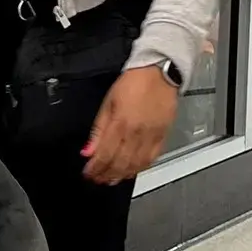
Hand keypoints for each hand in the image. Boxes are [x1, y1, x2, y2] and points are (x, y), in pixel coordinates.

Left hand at [83, 67, 177, 184]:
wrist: (160, 71)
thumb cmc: (133, 83)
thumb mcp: (108, 103)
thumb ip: (98, 130)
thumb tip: (88, 152)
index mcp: (120, 124)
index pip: (104, 155)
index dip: (94, 169)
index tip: (87, 174)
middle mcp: (137, 133)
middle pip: (119, 163)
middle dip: (106, 175)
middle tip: (98, 179)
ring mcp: (152, 135)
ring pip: (136, 164)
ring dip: (122, 175)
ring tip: (112, 179)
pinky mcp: (164, 134)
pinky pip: (153, 157)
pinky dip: (141, 167)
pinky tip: (133, 170)